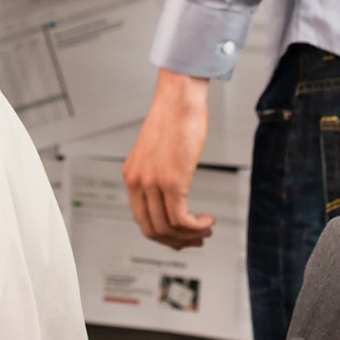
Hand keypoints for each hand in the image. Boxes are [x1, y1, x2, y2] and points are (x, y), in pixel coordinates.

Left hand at [123, 70, 215, 248]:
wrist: (179, 98)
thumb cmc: (174, 119)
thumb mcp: (158, 153)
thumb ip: (158, 175)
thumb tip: (172, 198)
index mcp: (131, 176)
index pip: (141, 220)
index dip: (163, 234)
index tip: (181, 236)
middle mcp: (137, 181)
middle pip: (152, 230)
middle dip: (177, 241)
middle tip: (196, 239)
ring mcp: (152, 182)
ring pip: (167, 228)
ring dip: (190, 236)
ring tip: (206, 229)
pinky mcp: (171, 180)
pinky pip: (180, 219)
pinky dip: (196, 227)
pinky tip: (207, 220)